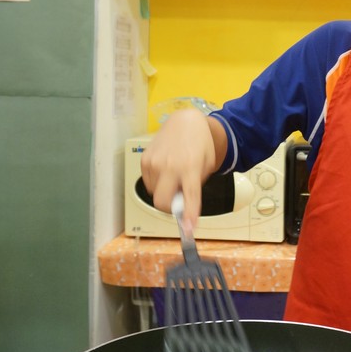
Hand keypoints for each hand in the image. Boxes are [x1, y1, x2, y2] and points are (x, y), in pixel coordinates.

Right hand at [140, 110, 222, 234]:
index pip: (189, 197)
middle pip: (162, 202)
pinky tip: (166, 170)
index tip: (187, 230)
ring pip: (154, 194)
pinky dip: (157, 183)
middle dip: (170, 208)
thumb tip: (182, 208)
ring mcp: (154, 162)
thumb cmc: (199, 144)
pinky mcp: (145, 159)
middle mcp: (169, 165)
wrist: (186, 121)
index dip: (188, 216)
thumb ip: (195, 186)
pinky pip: (148, 183)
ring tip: (175, 176)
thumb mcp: (205, 165)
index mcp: (189, 167)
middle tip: (179, 200)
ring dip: (164, 192)